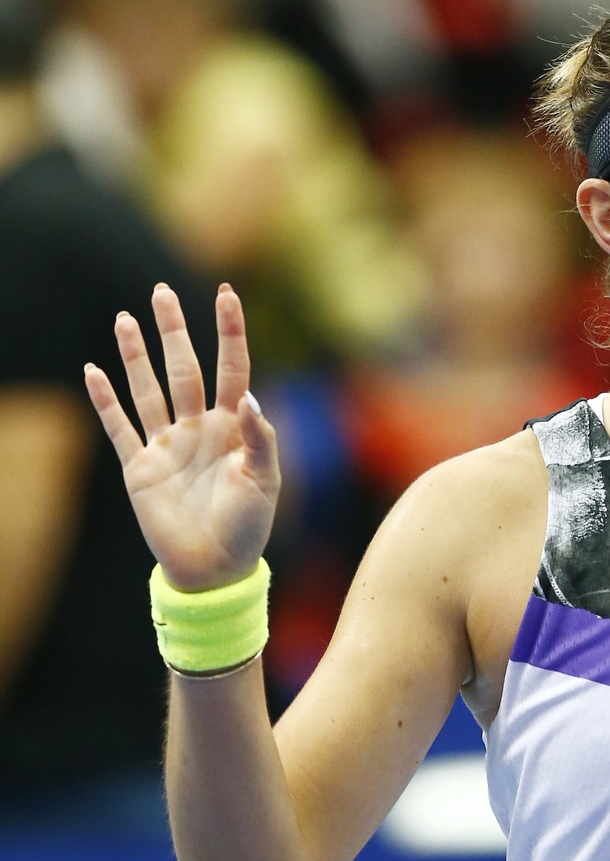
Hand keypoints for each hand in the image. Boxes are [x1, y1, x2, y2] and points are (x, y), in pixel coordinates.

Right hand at [84, 284, 279, 590]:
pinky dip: (105, 400)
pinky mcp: (140, 467)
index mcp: (234, 427)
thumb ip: (261, 438)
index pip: (232, 368)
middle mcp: (199, 428)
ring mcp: (167, 445)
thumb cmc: (249, 526)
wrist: (214, 568)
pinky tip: (93, 370)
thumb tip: (247, 396)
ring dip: (137, 355)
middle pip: (184, 368)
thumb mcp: (265, 481)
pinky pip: (120, 426)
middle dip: (174, 331)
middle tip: (161, 291)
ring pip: (149, 389)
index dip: (229, 332)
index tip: (226, 294)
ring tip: (125, 318)